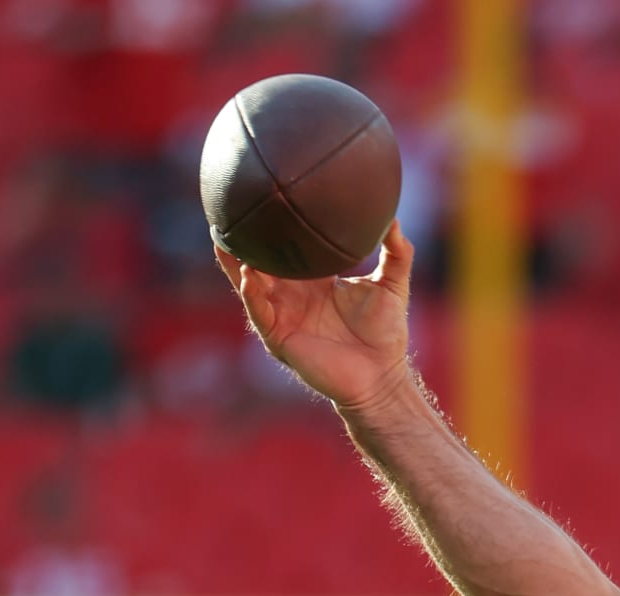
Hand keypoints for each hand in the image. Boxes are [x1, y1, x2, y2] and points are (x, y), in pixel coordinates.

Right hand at [214, 221, 414, 411]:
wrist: (382, 375)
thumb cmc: (386, 332)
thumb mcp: (392, 285)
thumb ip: (397, 252)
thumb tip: (394, 218)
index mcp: (314, 280)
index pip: (288, 248)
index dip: (275, 227)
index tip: (265, 196)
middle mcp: (292, 295)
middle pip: (259, 261)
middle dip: (242, 239)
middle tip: (229, 209)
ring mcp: (282, 315)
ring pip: (249, 284)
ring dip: (235, 262)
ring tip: (223, 237)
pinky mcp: (279, 337)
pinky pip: (260, 312)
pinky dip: (252, 294)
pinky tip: (249, 274)